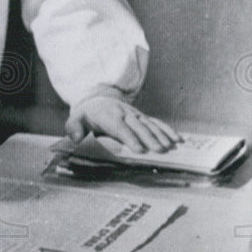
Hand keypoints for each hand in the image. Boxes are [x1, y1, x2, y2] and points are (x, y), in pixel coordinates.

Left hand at [66, 96, 181, 153]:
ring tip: (171, 147)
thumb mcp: (75, 120)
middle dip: (150, 138)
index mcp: (107, 116)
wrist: (96, 100)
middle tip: (160, 151)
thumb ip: (74, 128)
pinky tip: (178, 139)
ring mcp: (135, 114)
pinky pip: (156, 122)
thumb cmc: (86, 116)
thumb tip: (75, 138)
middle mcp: (123, 113)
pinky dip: (167, 130)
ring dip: (161, 135)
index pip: (119, 127)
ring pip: (150, 124)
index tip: (139, 149)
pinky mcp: (142, 117)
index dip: (130, 138)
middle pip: (138, 126)